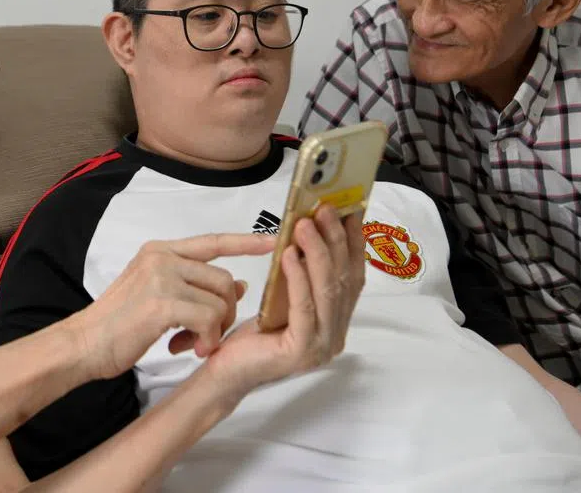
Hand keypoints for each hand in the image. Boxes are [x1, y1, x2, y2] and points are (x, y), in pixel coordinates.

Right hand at [63, 232, 275, 380]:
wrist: (84, 343)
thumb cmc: (119, 325)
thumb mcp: (158, 296)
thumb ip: (194, 286)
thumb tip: (240, 285)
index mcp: (160, 250)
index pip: (213, 241)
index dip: (246, 241)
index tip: (274, 240)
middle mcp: (162, 257)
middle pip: (224, 278)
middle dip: (227, 311)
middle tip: (209, 335)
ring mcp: (161, 277)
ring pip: (220, 299)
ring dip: (216, 329)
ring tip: (196, 344)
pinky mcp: (162, 302)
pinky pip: (208, 318)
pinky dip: (207, 339)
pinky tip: (191, 349)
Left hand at [200, 204, 364, 401]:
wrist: (226, 371)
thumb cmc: (254, 333)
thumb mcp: (282, 297)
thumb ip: (301, 275)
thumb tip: (308, 230)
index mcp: (336, 321)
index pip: (352, 277)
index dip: (354, 243)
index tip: (350, 212)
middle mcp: (336, 334)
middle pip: (343, 280)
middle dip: (336, 240)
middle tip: (325, 209)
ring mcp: (322, 346)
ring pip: (327, 291)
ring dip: (318, 253)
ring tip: (305, 224)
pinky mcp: (302, 352)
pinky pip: (304, 308)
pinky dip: (298, 278)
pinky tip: (288, 254)